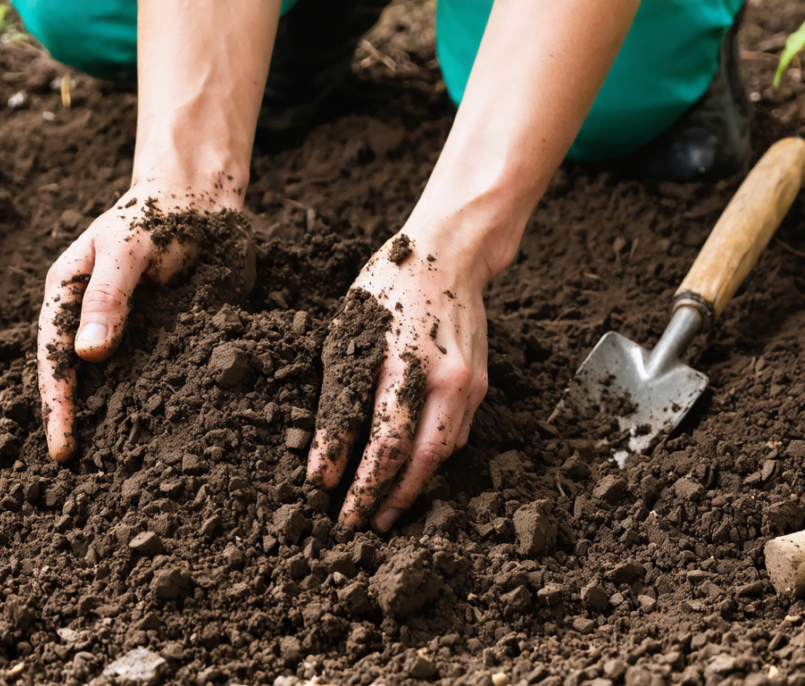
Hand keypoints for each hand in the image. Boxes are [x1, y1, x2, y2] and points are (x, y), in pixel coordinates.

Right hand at [36, 185, 233, 461]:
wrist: (202, 201)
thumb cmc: (155, 215)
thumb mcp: (127, 249)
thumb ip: (109, 297)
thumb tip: (89, 355)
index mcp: (67, 295)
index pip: (55, 357)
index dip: (57, 403)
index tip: (62, 444)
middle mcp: (91, 318)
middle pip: (78, 378)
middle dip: (76, 421)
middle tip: (80, 467)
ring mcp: (126, 331)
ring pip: (114, 383)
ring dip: (113, 420)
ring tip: (116, 465)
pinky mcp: (162, 337)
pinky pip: (154, 375)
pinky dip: (153, 403)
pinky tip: (159, 432)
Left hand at [307, 230, 489, 531]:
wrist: (449, 256)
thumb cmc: (388, 290)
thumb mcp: (347, 336)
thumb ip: (337, 400)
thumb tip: (323, 462)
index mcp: (406, 365)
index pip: (381, 443)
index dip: (356, 481)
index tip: (329, 503)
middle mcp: (446, 381)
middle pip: (417, 462)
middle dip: (385, 499)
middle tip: (357, 527)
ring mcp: (469, 386)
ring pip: (440, 456)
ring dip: (410, 489)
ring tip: (381, 512)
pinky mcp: (480, 387)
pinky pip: (454, 437)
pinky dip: (430, 463)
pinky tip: (408, 475)